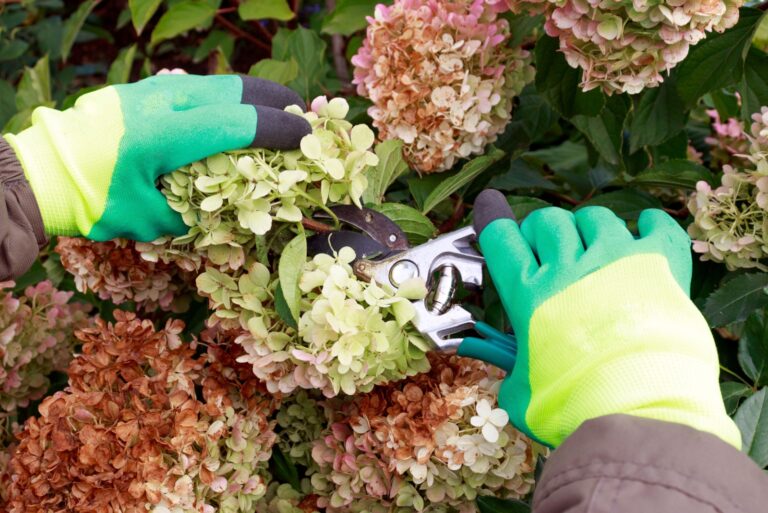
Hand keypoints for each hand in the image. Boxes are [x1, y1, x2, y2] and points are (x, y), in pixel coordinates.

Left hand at [4, 74, 310, 240]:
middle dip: (278, 103)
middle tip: (304, 118)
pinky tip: (233, 115)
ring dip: (254, 97)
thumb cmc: (96, 202)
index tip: (310, 139)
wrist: (43, 173)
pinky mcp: (146, 89)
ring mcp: (155, 89)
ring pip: (221, 82)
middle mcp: (167, 100)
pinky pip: (199, 86)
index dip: (283, 130)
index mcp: (170, 133)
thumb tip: (239, 209)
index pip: (244, 122)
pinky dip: (227, 98)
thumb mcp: (152, 221)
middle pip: (240, 90)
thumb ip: (201, 211)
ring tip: (275, 115)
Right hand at [470, 189, 739, 448]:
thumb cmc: (573, 405)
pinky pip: (656, 224)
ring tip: (595, 251)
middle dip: (543, 231)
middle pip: (547, 221)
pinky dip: (650, 225)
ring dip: (589, 229)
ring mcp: (615, 259)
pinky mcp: (659, 263)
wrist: (639, 409)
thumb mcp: (521, 394)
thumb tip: (501, 369)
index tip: (491, 209)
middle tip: (550, 253)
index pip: (500, 238)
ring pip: (595, 217)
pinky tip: (645, 233)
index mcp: (528, 295)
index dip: (492, 220)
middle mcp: (568, 268)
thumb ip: (510, 372)